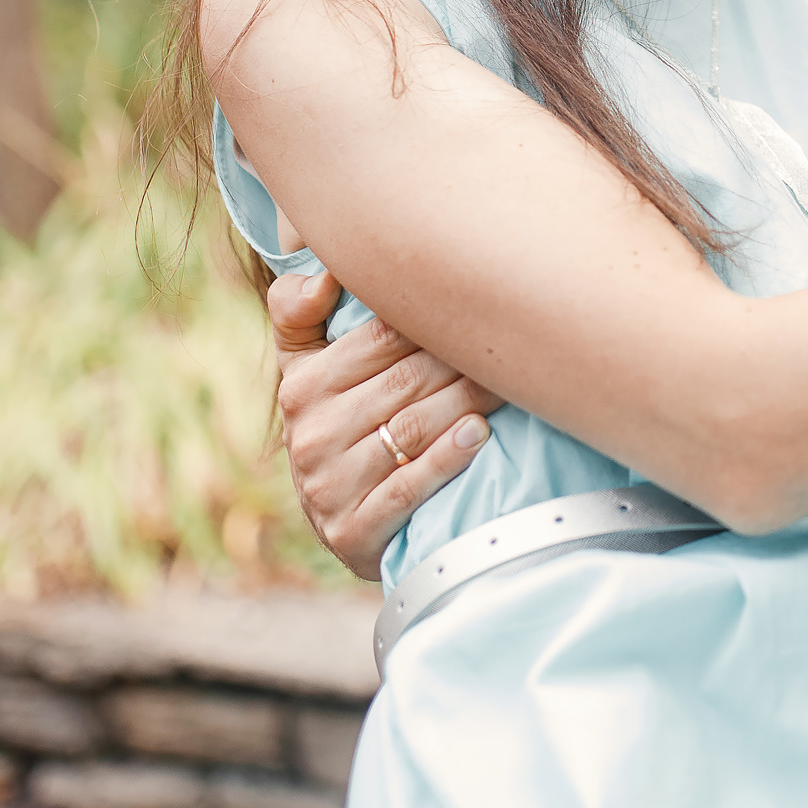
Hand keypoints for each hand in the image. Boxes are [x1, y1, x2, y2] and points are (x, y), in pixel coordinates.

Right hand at [268, 269, 501, 581]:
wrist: (344, 525)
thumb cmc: (339, 426)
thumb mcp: (306, 370)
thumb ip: (298, 314)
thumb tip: (323, 276)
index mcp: (301, 388)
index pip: (379, 338)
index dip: (433, 320)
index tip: (478, 306)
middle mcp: (310, 436)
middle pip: (405, 383)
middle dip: (461, 362)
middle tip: (509, 347)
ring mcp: (330, 488)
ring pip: (412, 430)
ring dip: (466, 403)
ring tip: (507, 386)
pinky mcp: (353, 531)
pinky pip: (408, 487)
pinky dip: (447, 459)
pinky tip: (478, 435)